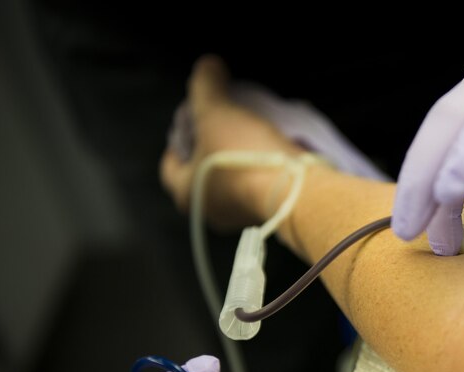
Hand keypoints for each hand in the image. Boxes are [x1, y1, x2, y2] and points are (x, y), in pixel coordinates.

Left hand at [161, 55, 303, 231]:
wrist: (293, 189)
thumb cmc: (242, 156)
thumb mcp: (216, 111)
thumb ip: (205, 85)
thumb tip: (207, 64)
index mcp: (186, 194)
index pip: (169, 166)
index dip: (176, 142)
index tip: (189, 124)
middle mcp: (209, 212)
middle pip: (200, 174)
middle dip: (207, 149)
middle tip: (217, 125)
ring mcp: (239, 216)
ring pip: (229, 182)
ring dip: (233, 160)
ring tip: (244, 134)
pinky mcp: (267, 212)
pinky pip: (254, 187)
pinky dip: (255, 169)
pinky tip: (266, 150)